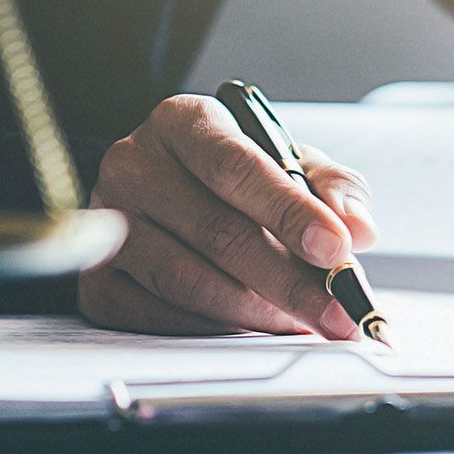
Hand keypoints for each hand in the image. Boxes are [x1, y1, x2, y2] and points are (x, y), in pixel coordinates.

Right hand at [79, 95, 378, 337]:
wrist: (162, 195)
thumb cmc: (230, 179)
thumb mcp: (287, 162)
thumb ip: (331, 187)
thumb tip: (358, 227)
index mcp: (183, 123)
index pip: (236, 167)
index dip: (290, 213)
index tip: (336, 250)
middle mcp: (133, 166)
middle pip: (216, 231)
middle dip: (289, 281)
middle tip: (336, 312)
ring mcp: (107, 225)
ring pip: (187, 280)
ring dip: (254, 312)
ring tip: (299, 322)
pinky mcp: (96, 281)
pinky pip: (158, 316)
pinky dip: (212, 330)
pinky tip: (249, 329)